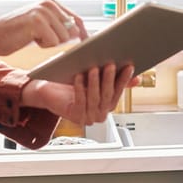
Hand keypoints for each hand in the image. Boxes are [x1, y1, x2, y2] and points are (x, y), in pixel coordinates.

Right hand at [0, 0, 82, 56]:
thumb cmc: (15, 35)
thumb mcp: (40, 26)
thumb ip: (58, 26)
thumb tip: (81, 34)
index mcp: (51, 2)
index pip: (76, 19)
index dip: (82, 34)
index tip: (85, 46)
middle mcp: (49, 4)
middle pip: (72, 30)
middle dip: (63, 41)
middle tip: (41, 40)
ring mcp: (43, 11)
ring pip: (63, 37)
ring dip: (51, 44)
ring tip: (33, 38)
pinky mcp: (37, 22)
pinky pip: (53, 42)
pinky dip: (43, 46)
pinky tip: (30, 39)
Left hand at [22, 63, 136, 124]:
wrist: (49, 92)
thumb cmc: (71, 82)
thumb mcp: (93, 77)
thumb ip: (112, 76)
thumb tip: (133, 73)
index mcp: (107, 105)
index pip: (119, 91)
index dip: (124, 79)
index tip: (129, 66)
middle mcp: (100, 114)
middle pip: (108, 95)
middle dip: (110, 79)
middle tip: (110, 64)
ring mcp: (89, 118)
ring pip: (95, 98)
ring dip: (95, 83)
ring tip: (94, 68)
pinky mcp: (76, 117)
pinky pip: (80, 102)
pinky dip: (80, 89)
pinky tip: (79, 77)